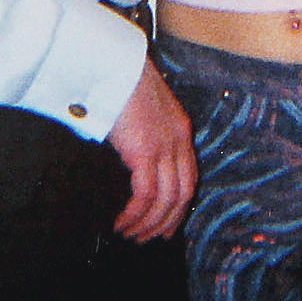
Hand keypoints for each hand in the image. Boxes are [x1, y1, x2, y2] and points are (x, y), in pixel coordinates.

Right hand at [106, 60, 196, 241]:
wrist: (112, 62)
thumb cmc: (117, 78)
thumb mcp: (140, 106)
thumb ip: (142, 130)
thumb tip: (129, 152)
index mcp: (179, 128)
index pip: (188, 176)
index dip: (180, 204)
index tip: (169, 222)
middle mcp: (178, 140)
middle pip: (182, 193)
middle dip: (167, 221)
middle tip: (149, 238)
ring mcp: (164, 147)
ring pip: (165, 200)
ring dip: (148, 223)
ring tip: (130, 234)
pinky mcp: (146, 152)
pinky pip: (145, 196)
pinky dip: (135, 214)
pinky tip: (122, 222)